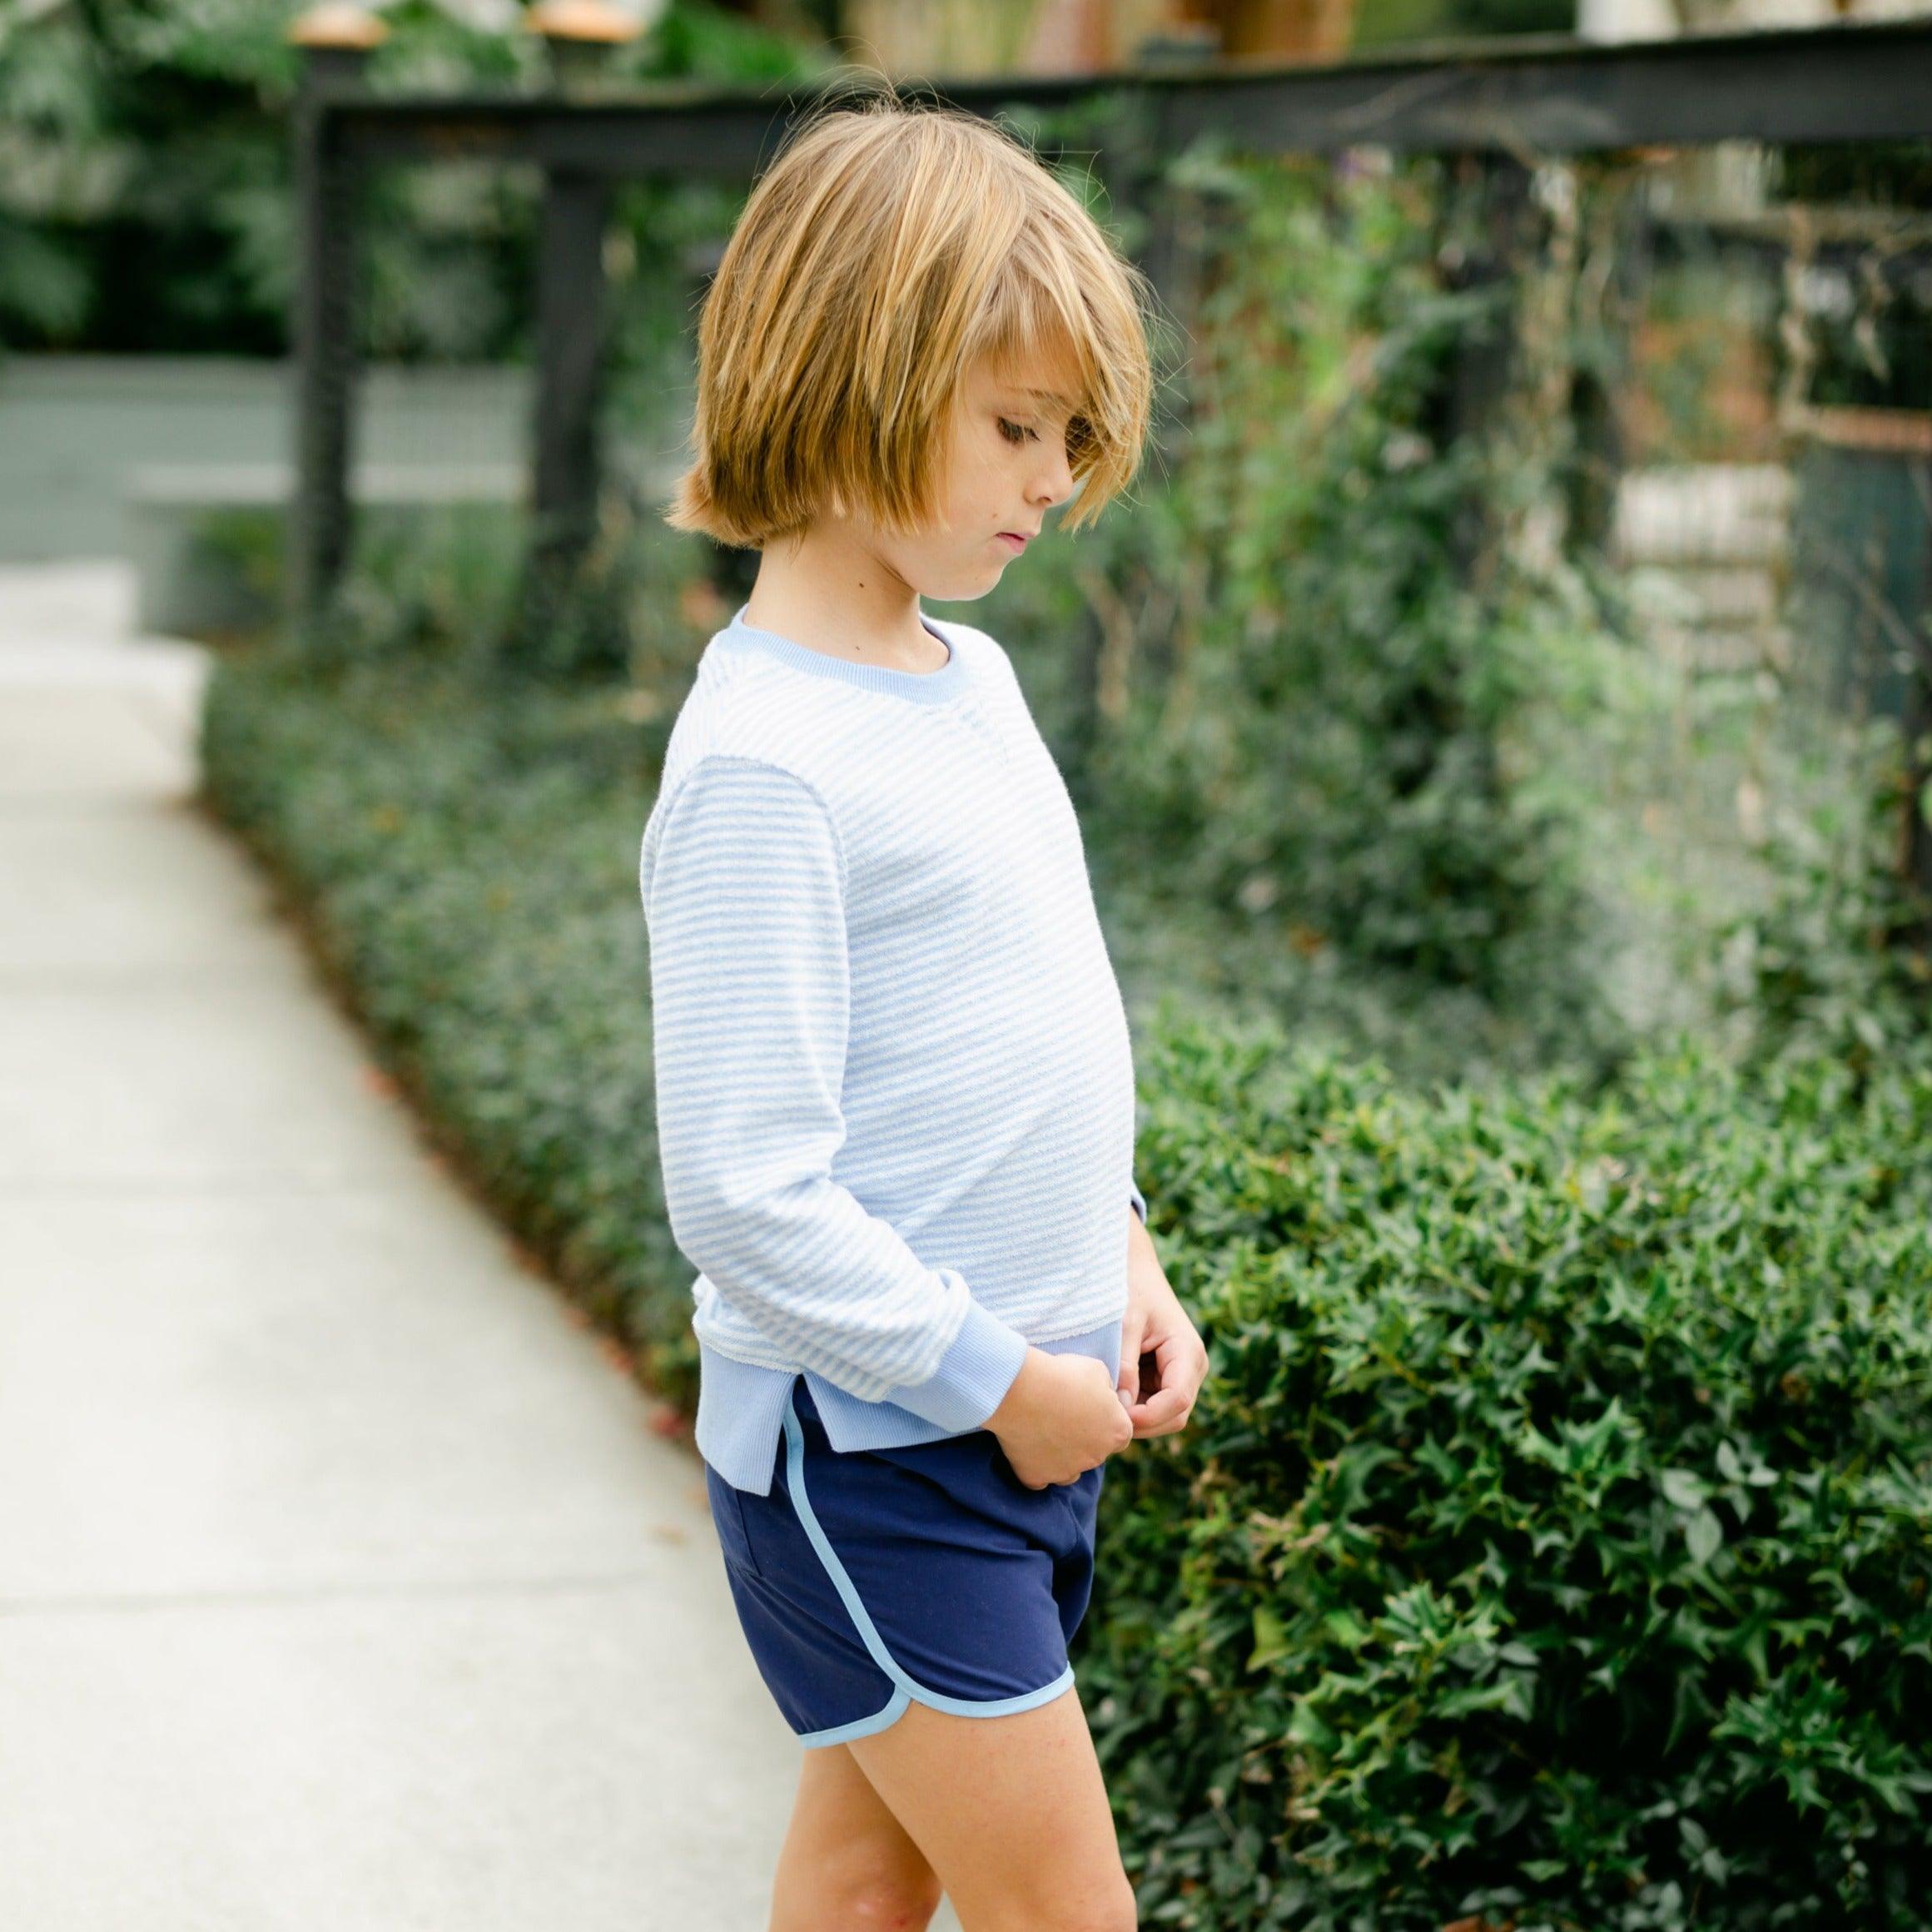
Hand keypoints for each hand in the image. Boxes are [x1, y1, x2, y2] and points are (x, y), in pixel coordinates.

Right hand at [985, 1349, 1132, 1489]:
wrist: (1020, 1389)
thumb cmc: (1061, 1375)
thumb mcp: (1097, 1369)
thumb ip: (1108, 1389)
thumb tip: (1105, 1398)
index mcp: (1117, 1431)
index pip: (1120, 1431)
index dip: (1104, 1418)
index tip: (1086, 1404)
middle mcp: (1097, 1457)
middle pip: (1095, 1450)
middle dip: (1083, 1436)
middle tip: (1061, 1412)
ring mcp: (1066, 1471)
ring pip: (1070, 1469)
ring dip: (1063, 1455)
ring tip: (1044, 1429)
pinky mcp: (1037, 1477)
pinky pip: (1040, 1478)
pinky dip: (1035, 1465)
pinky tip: (1028, 1445)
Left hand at [1118, 1203, 1206, 1438]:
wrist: (1134, 1272)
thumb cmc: (1130, 1290)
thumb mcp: (1125, 1323)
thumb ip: (1124, 1363)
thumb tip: (1120, 1406)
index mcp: (1188, 1352)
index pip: (1178, 1400)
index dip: (1148, 1416)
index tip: (1114, 1414)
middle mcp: (1191, 1369)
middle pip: (1174, 1416)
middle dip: (1142, 1423)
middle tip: (1103, 1417)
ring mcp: (1180, 1376)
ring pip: (1164, 1417)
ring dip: (1136, 1418)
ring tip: (1103, 1405)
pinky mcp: (1165, 1379)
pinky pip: (1152, 1407)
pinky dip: (1132, 1409)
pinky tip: (1107, 1397)